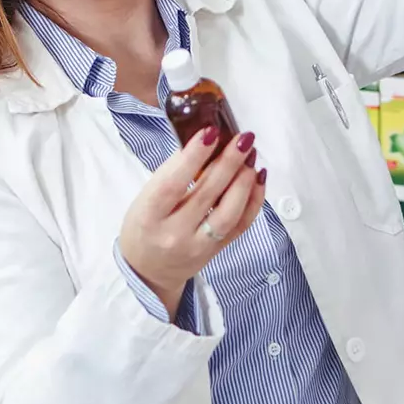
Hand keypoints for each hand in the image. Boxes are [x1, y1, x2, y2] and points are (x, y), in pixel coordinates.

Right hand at [119, 128, 267, 317]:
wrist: (148, 271)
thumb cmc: (145, 226)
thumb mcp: (144, 200)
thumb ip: (171, 174)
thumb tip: (205, 142)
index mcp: (149, 217)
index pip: (172, 185)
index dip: (193, 157)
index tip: (211, 133)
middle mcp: (174, 234)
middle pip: (206, 195)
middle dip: (228, 162)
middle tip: (243, 138)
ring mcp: (198, 245)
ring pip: (229, 213)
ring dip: (244, 181)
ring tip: (251, 156)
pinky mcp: (218, 251)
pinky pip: (242, 225)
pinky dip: (254, 199)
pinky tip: (258, 178)